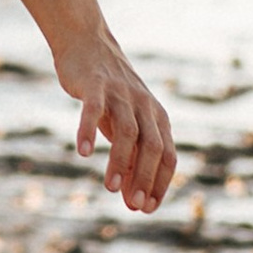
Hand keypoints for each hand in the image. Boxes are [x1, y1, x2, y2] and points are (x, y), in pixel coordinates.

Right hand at [56, 33, 175, 212]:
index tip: (146, 208)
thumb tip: (133, 198)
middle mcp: (144, 106)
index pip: (168, 156)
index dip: (160, 183)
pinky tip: (84, 153)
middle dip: (145, 178)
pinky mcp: (96, 85)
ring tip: (110, 188)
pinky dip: (90, 132)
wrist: (87, 44)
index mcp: (157, 117)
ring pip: (128, 132)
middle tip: (132, 205)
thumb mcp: (124, 124)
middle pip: (153, 147)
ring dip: (121, 162)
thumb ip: (132, 156)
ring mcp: (121, 95)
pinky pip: (94, 111)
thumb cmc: (107, 93)